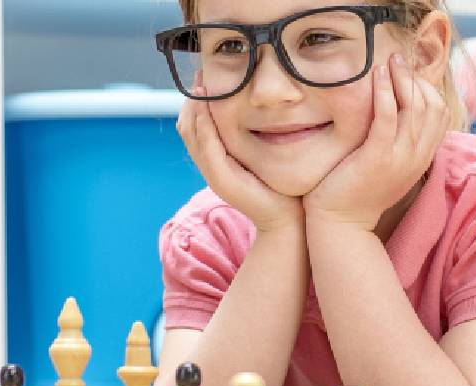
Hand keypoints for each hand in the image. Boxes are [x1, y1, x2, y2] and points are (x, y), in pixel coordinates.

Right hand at [177, 86, 304, 232]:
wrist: (288, 219)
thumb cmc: (282, 184)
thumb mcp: (265, 152)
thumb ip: (258, 132)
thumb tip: (264, 103)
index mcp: (217, 157)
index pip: (195, 124)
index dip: (196, 100)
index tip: (205, 76)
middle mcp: (210, 165)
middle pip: (187, 125)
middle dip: (191, 99)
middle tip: (200, 75)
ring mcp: (213, 173)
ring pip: (191, 134)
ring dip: (194, 109)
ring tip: (201, 85)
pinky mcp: (221, 180)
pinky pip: (207, 148)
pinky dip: (204, 127)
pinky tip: (208, 107)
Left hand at [304, 55, 448, 231]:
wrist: (341, 226)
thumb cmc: (357, 193)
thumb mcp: (387, 166)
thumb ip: (397, 144)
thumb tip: (396, 117)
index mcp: (421, 158)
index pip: (440, 115)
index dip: (427, 89)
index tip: (408, 74)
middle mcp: (416, 157)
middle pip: (431, 106)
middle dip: (416, 77)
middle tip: (398, 58)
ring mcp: (400, 158)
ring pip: (413, 108)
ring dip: (402, 78)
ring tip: (389, 60)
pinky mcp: (378, 157)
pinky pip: (387, 116)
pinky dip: (384, 92)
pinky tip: (377, 75)